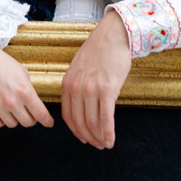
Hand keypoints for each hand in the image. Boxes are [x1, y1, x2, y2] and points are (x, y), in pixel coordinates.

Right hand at [0, 39, 53, 128]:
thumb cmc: (1, 62)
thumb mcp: (22, 72)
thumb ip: (29, 90)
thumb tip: (33, 103)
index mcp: (25, 91)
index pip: (41, 114)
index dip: (47, 121)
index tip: (48, 122)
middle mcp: (12, 102)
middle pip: (28, 122)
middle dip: (31, 118)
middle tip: (28, 111)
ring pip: (13, 124)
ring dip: (15, 118)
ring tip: (12, 107)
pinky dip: (1, 120)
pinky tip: (2, 111)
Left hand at [60, 9, 131, 148]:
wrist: (113, 35)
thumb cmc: (99, 51)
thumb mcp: (79, 68)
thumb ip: (76, 85)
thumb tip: (81, 106)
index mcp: (67, 83)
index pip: (68, 115)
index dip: (76, 130)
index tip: (83, 137)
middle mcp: (76, 87)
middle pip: (80, 121)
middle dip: (88, 137)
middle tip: (96, 145)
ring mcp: (91, 89)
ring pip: (93, 122)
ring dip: (99, 137)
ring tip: (104, 144)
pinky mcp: (107, 89)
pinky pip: (106, 117)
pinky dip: (108, 132)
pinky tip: (111, 140)